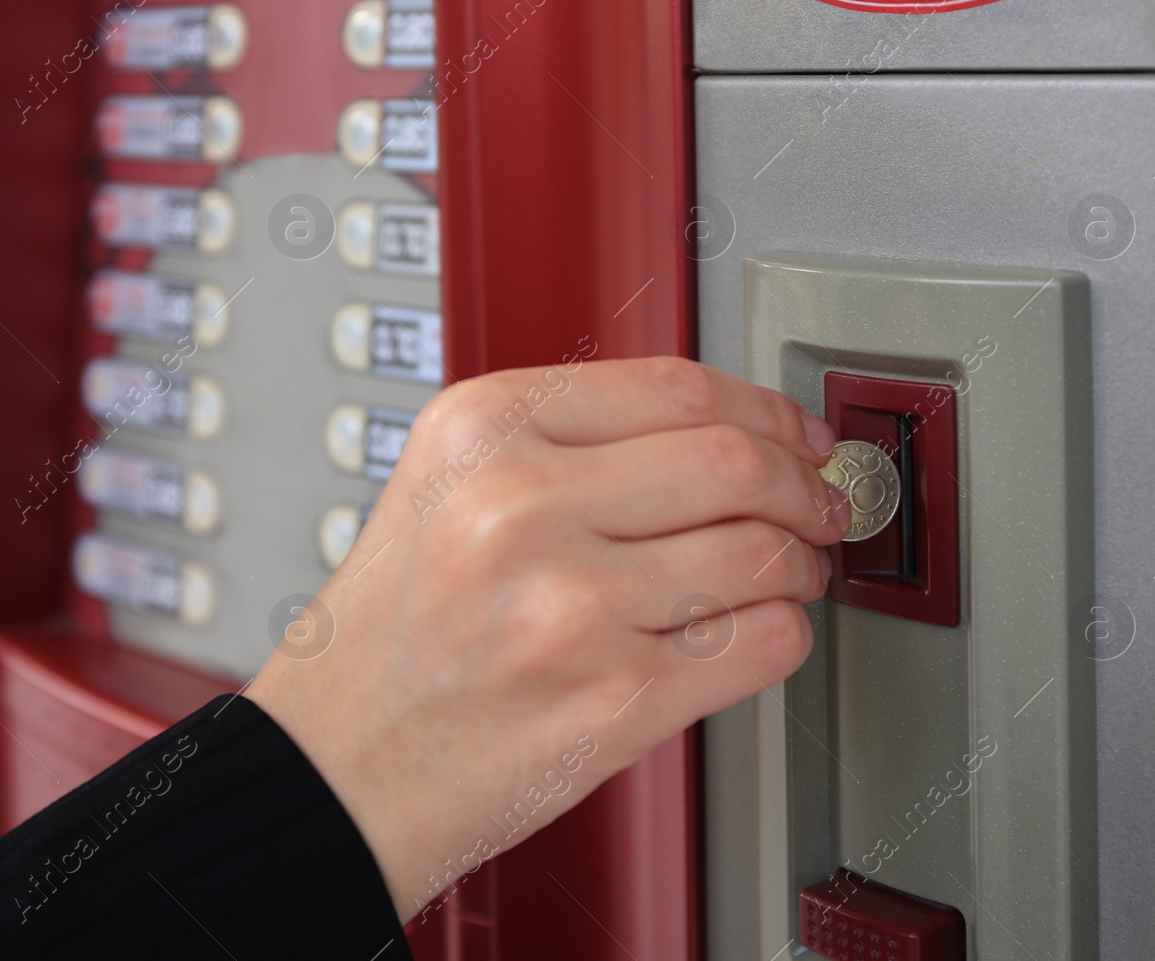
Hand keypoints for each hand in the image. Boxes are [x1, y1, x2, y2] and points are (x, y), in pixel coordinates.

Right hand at [244, 356, 847, 920]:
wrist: (339, 768)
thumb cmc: (393, 636)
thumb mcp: (446, 486)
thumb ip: (568, 441)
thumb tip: (726, 431)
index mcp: (480, 431)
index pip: (675, 386)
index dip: (764, 408)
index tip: (793, 430)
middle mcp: (519, 506)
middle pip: (734, 460)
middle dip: (802, 481)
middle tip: (816, 500)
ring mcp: (568, 607)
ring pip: (762, 551)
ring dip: (800, 563)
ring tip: (786, 571)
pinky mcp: (612, 701)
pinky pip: (763, 642)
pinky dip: (785, 630)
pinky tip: (755, 628)